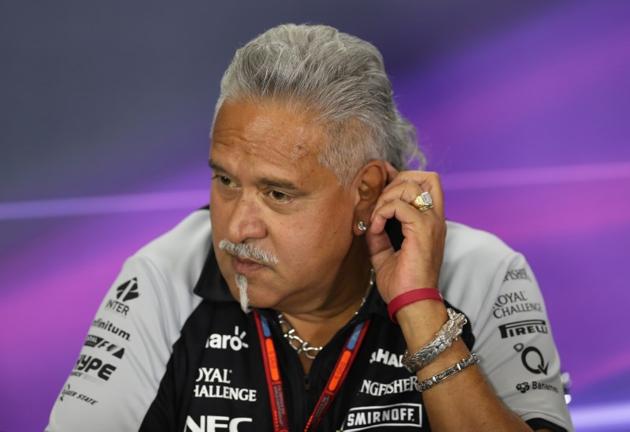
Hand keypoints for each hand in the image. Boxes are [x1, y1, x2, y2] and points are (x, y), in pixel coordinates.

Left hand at [366, 163, 446, 303]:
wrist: (412, 303)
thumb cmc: (402, 283)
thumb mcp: (384, 252)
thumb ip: (379, 233)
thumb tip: (367, 220)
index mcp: (430, 222)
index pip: (426, 183)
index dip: (402, 181)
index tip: (382, 197)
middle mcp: (434, 218)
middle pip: (426, 176)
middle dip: (397, 182)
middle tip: (380, 203)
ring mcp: (431, 223)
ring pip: (410, 186)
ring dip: (387, 197)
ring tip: (376, 217)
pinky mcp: (422, 230)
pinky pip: (398, 206)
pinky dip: (382, 213)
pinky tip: (376, 228)